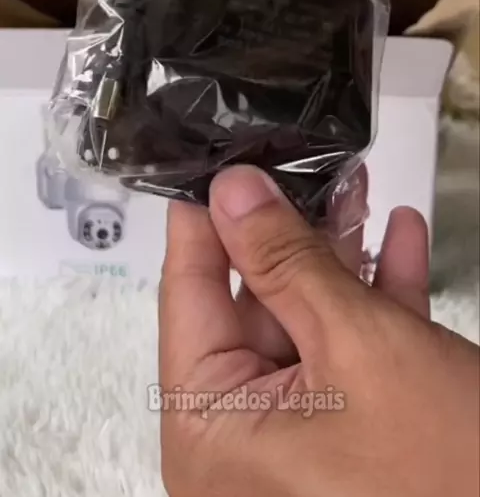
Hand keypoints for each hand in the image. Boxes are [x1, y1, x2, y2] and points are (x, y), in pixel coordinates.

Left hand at [159, 166, 479, 496]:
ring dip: (338, 255)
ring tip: (353, 188)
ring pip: (304, 318)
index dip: (204, 220)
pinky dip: (375, 296)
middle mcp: (242, 439)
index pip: (187, 295)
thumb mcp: (355, 341)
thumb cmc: (442, 474)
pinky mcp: (347, 432)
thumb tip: (231, 191)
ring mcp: (296, 436)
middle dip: (290, 231)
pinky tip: (398, 239)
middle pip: (252, 302)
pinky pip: (347, 349)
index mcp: (213, 429)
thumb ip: (285, 261)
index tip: (220, 163)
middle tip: (302, 166)